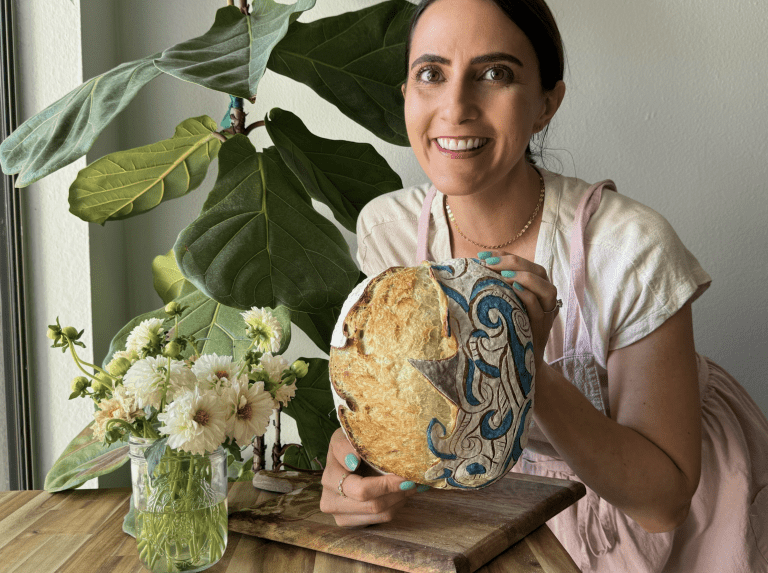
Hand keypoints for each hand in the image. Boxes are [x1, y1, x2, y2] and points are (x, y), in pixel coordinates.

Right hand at [319, 428, 420, 526]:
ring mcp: (339, 516)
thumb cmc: (350, 445)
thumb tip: (353, 461)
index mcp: (330, 478)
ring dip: (399, 498)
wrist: (346, 459)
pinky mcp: (351, 523)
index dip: (387, 484)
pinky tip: (398, 492)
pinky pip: (380, 519)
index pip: (362, 490)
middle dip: (397, 491)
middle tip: (413, 479)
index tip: (406, 476)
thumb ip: (346, 446)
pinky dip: (394, 505)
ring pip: (380, 513)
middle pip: (374, 504)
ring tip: (409, 484)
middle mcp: (330, 501)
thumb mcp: (346, 437)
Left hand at [477, 251, 558, 369]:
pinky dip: (527, 295)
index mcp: (537, 291)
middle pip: (539, 272)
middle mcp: (546, 301)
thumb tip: (471, 271)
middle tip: (488, 263)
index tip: (483, 256)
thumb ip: (498, 290)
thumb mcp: (504, 307)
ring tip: (502, 275)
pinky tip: (513, 289)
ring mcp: (546, 315)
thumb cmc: (506, 333)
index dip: (507, 257)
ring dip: (524, 277)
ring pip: (546, 288)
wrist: (518, 366)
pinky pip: (537, 308)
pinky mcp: (541, 329)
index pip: (528, 265)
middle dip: (513, 263)